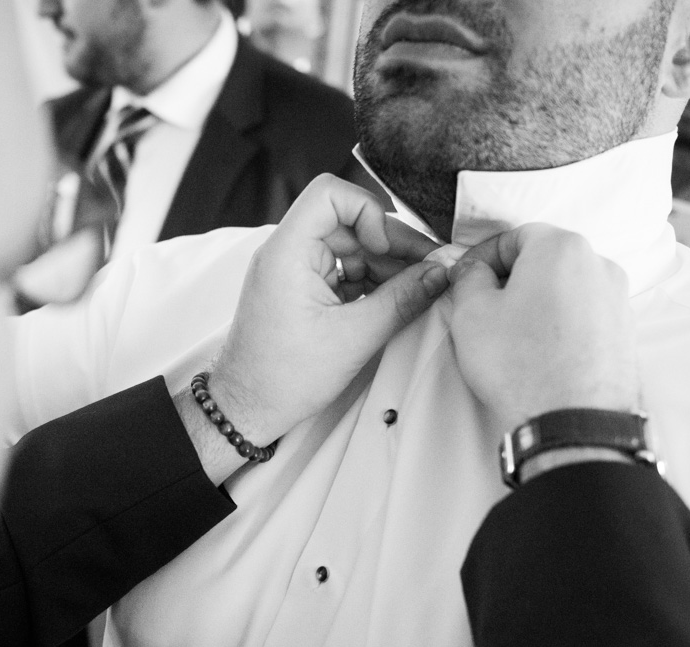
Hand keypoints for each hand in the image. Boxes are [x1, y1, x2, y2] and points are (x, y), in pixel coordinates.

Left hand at [205, 175, 447, 446]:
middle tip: (430, 271)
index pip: (329, 194)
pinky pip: (342, 270)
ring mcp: (293, 270)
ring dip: (385, 266)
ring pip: (350, 247)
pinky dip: (369, 283)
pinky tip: (394, 303)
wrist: (248, 409)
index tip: (386, 249)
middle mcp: (287, 252)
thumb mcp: (355, 338)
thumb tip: (441, 274)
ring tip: (416, 293)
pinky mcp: (301, 289)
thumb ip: (403, 300)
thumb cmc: (285, 378)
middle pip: (349, 222)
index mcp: (287, 252)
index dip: (367, 211)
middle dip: (391, 245)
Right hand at [448, 223, 639, 429]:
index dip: (482, 256)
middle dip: (512, 279)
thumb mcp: (471, 314)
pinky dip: (560, 324)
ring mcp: (618, 300)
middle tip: (484, 308)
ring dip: (538, 302)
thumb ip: (468, 279)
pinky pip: (584, 315)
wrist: (572, 422)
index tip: (464, 278)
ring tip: (512, 336)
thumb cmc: (521, 365)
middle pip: (544, 259)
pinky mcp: (625, 333)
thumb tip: (473, 271)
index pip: (514, 236)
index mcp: (561, 248)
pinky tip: (540, 352)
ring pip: (566, 288)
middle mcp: (599, 265)